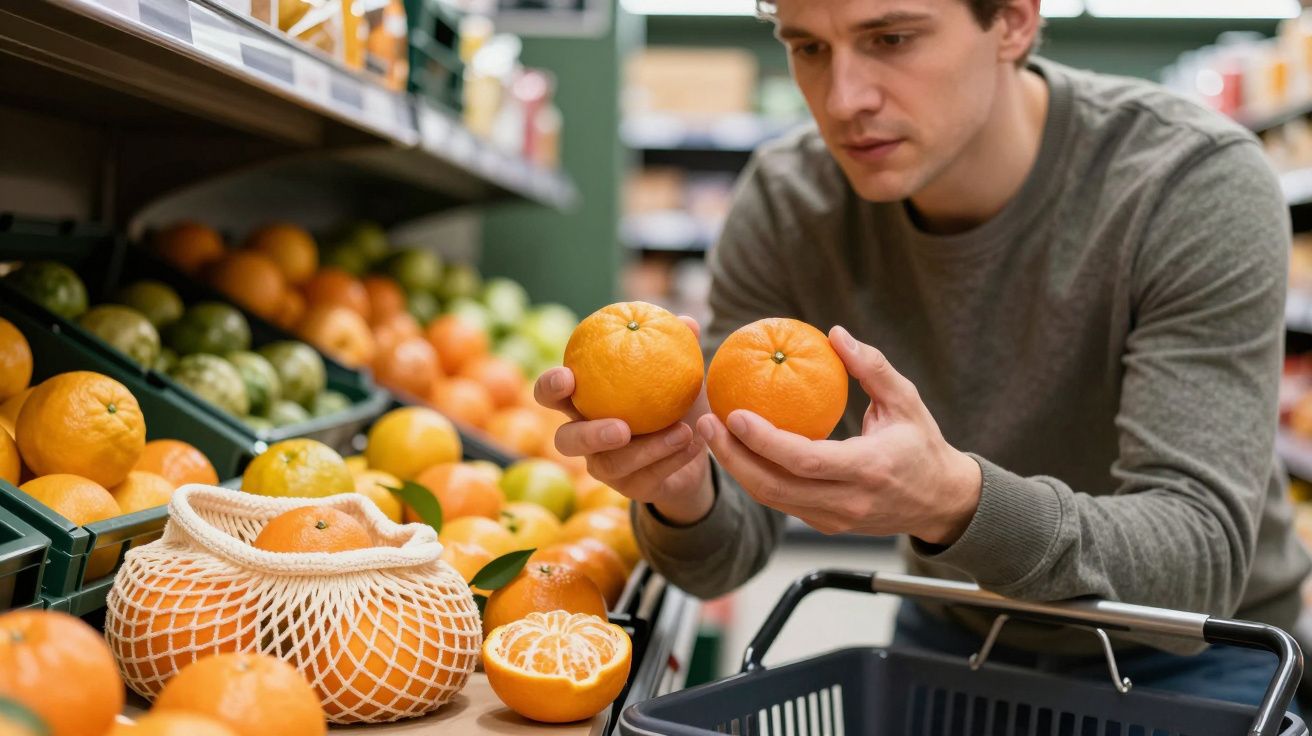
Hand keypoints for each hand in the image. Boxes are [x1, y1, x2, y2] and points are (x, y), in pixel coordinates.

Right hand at [534, 316, 714, 524]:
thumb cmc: (673, 400)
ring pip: (611, 464)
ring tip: (683, 431)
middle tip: (622, 427)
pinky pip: (646, 479)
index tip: (568, 376)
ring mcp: (604, 467)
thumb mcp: (678, 374)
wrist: (692, 449)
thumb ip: (678, 347)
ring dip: (649, 448)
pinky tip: (696, 443)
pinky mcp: (631, 489)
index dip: (550, 387)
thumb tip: (686, 321)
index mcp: (584, 402)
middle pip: (565, 441)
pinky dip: (673, 459)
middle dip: (589, 435)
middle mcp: (584, 437)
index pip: (551, 394)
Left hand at [696, 325, 981, 544]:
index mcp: (869, 470)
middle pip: (775, 487)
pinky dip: (754, 477)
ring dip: (736, 469)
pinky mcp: (826, 525)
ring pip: (772, 499)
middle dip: (733, 458)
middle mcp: (848, 501)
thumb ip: (872, 367)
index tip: (735, 414)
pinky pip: (781, 502)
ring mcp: (835, 519)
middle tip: (705, 423)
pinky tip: (736, 450)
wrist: (942, 503)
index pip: (805, 461)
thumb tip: (835, 334)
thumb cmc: (923, 446)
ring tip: (711, 434)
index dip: (765, 441)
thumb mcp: (907, 401)